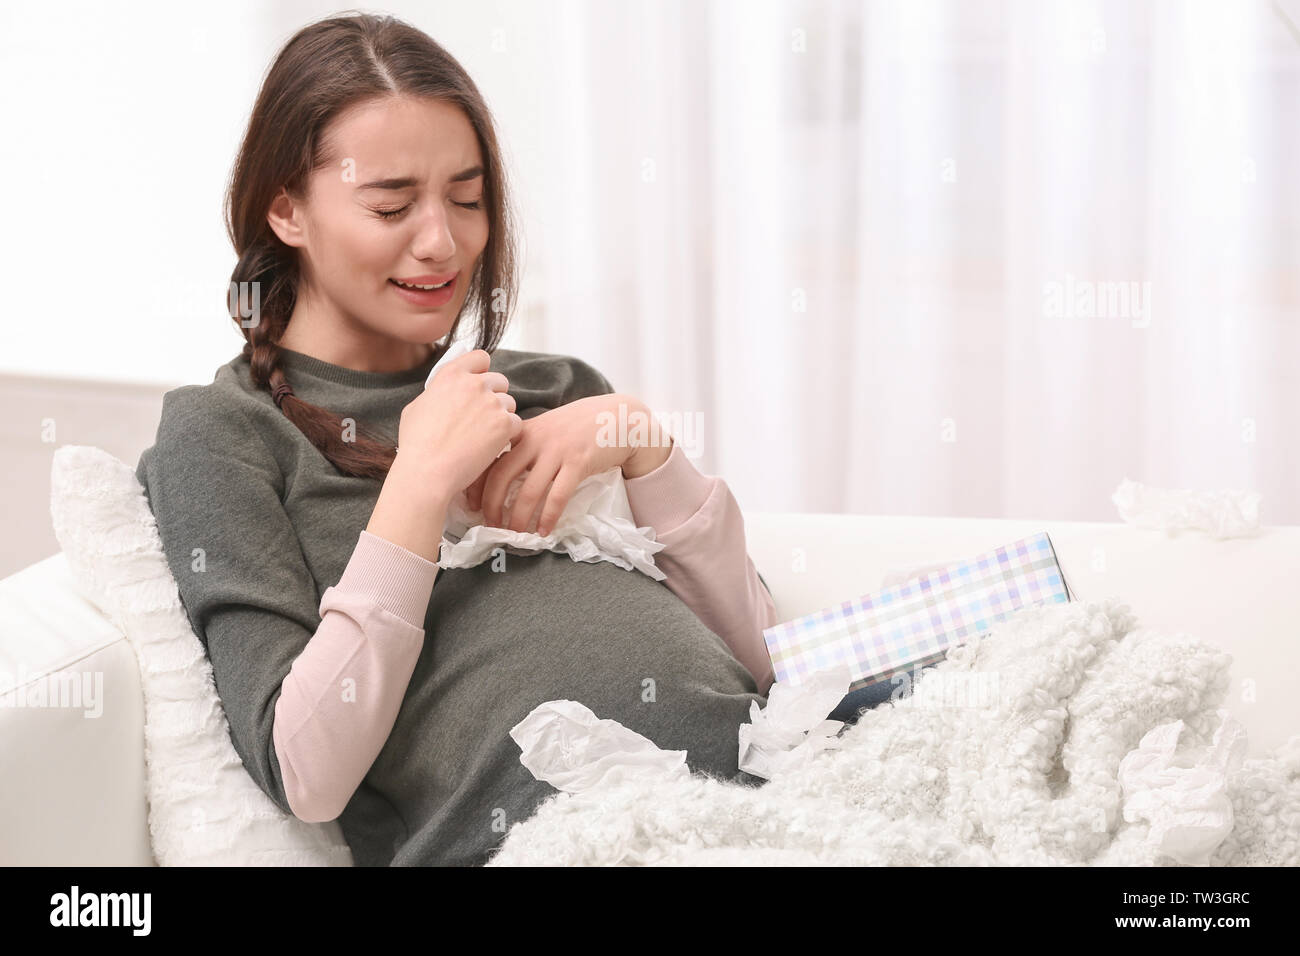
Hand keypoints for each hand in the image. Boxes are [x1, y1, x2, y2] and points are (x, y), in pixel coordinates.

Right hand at [394, 348, 520, 503]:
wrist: (428, 472)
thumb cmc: (416, 445)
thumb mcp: (417, 407)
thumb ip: (437, 392)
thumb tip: (445, 390)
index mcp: (451, 375)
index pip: (480, 357)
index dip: (482, 370)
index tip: (480, 383)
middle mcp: (474, 383)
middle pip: (499, 380)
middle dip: (494, 396)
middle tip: (482, 417)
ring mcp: (491, 402)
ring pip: (509, 403)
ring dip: (501, 416)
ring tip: (483, 436)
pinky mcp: (504, 423)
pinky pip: (516, 423)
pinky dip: (507, 435)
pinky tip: (490, 446)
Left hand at [464, 394, 659, 536]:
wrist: (617, 418)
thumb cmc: (579, 426)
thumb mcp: (546, 428)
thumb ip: (523, 446)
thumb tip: (498, 477)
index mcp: (523, 431)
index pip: (490, 458)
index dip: (477, 485)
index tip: (471, 505)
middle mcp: (536, 439)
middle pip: (502, 476)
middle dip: (492, 505)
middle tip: (490, 525)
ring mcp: (557, 451)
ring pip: (529, 491)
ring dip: (519, 518)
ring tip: (516, 535)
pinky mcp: (578, 462)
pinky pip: (558, 496)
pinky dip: (549, 517)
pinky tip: (545, 530)